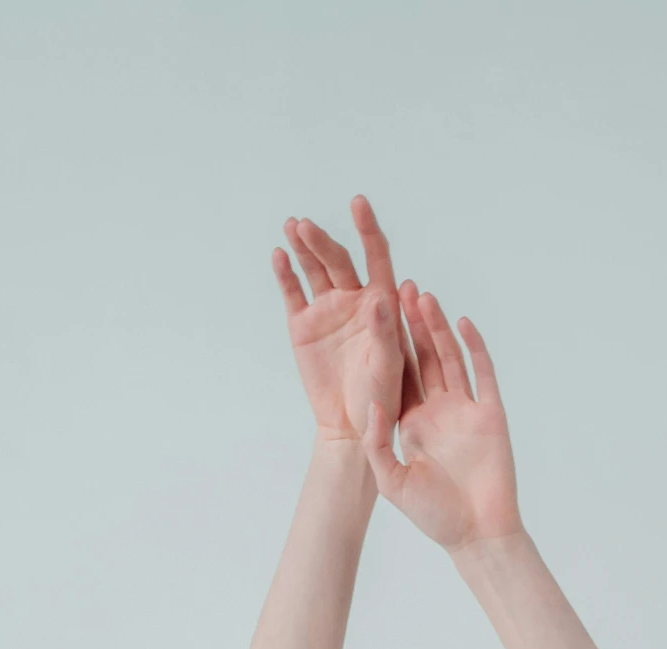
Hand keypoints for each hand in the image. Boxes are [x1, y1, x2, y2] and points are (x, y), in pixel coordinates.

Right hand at [272, 195, 422, 442]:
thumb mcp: (388, 369)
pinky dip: (285, 274)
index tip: (358, 203)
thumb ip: (385, 332)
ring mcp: (327, 310)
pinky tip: (279, 255)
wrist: (349, 427)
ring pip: (314, 269)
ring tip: (293, 226)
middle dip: (323, 241)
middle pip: (339, 259)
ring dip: (304, 247)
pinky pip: (293, 292)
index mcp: (381, 303)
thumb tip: (383, 295)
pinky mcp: (302, 325)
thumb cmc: (379, 400)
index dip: (368, 229)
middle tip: (305, 227)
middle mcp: (353, 299)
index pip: (377, 256)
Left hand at [362, 288, 521, 550]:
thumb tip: (373, 406)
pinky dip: (473, 348)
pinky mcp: (490, 414)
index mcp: (413, 425)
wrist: (477, 535)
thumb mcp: (393, 482)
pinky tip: (460, 323)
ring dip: (436, 328)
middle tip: (398, 288)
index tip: (373, 317)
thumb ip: (379, 444)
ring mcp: (465, 410)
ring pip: (449, 359)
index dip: (387, 347)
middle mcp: (438, 411)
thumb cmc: (435, 517)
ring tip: (422, 296)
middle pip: (422, 359)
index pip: (398, 377)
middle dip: (410, 325)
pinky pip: (481, 374)